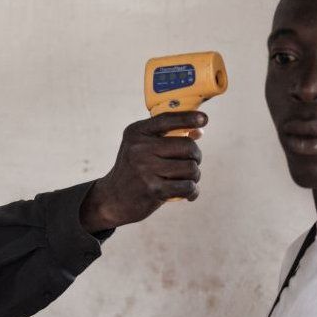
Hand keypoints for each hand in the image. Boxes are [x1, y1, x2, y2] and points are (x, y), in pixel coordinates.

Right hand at [80, 111, 206, 231]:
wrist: (113, 198)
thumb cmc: (134, 170)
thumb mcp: (141, 147)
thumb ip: (166, 137)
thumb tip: (198, 131)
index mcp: (137, 132)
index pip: (167, 119)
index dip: (189, 117)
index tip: (203, 119)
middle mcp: (139, 148)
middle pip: (187, 146)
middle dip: (196, 156)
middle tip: (192, 163)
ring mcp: (145, 169)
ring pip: (190, 168)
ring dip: (195, 175)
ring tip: (187, 179)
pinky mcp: (153, 190)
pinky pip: (187, 186)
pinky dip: (192, 191)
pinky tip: (189, 193)